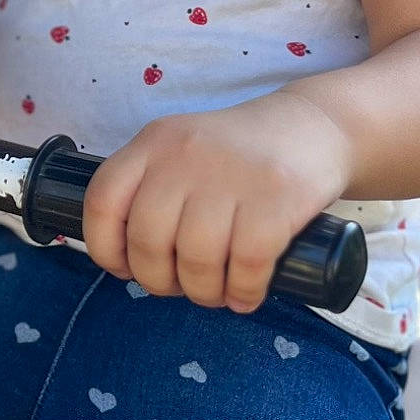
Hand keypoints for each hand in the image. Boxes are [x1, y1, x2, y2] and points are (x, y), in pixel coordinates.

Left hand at [82, 91, 352, 313]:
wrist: (315, 125)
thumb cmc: (240, 154)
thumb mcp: (184, 151)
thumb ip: (153, 190)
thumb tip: (130, 262)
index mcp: (154, 142)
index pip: (103, 201)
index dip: (105, 248)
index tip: (126, 270)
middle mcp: (185, 153)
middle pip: (148, 240)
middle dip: (160, 281)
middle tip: (182, 287)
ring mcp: (232, 173)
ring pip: (196, 259)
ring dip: (203, 292)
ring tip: (217, 293)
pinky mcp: (277, 197)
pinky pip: (246, 264)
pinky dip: (243, 292)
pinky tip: (246, 294)